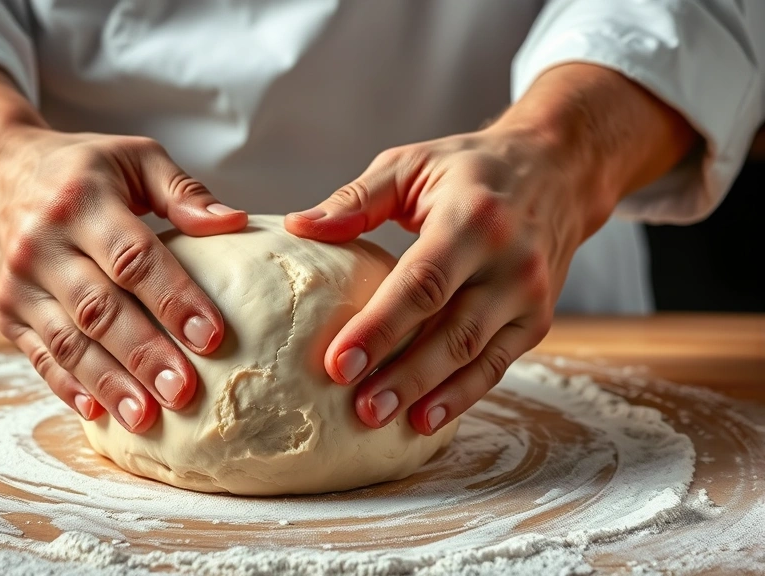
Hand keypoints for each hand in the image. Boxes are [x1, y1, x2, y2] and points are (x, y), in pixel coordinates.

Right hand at [0, 66, 247, 432]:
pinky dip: (68, 387)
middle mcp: (42, 244)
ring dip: (109, 383)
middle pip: (98, 308)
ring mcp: (19, 284)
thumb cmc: (76, 168)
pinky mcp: (7, 314)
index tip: (212, 335)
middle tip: (183, 390)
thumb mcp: (131, 157)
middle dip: (143, 353)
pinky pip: (39, 357)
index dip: (173, 298)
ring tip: (147, 417)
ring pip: (68, 342)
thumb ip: (182, 190)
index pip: (133, 257)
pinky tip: (100, 412)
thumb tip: (235, 223)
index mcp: (80, 201)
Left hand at [285, 64, 694, 434]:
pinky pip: (496, 365)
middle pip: (451, 329)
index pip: (422, 282)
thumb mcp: (411, 165)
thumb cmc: (469, 168)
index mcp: (473, 218)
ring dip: (427, 392)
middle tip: (358, 409)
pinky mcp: (537, 319)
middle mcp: (510, 260)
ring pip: (475, 355)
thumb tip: (299, 228)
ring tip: (380, 419)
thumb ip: (356, 200)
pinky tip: (424, 419)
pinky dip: (461, 395)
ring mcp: (529, 294)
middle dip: (403, 375)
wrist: (557, 169)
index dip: (380, 327)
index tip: (337, 362)